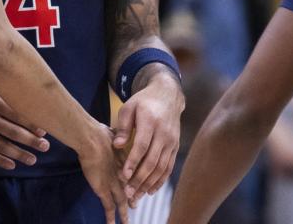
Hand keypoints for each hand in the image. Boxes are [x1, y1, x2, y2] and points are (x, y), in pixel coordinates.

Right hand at [0, 82, 49, 169]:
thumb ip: (3, 90)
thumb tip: (28, 95)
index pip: (16, 113)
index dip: (31, 123)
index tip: (44, 130)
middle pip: (12, 131)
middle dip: (30, 140)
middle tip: (45, 146)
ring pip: (1, 145)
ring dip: (18, 154)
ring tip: (33, 160)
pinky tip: (12, 165)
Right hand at [77, 121, 128, 223]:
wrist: (93, 140)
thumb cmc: (99, 133)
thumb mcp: (112, 134)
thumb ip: (115, 136)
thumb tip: (114, 131)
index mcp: (123, 162)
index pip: (130, 175)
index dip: (133, 182)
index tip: (136, 186)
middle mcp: (121, 175)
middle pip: (129, 190)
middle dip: (132, 198)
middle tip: (135, 205)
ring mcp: (113, 183)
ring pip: (121, 202)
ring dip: (124, 212)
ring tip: (126, 222)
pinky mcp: (103, 190)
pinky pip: (108, 207)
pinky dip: (110, 217)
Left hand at [113, 73, 182, 205]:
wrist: (167, 95)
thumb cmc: (143, 102)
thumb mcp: (128, 107)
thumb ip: (123, 126)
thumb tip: (117, 145)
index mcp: (151, 122)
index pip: (142, 146)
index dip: (133, 162)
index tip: (123, 175)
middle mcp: (164, 134)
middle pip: (152, 161)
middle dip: (140, 179)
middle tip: (128, 192)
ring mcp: (171, 142)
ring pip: (161, 167)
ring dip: (149, 183)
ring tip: (137, 196)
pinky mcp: (175, 147)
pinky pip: (169, 167)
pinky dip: (160, 180)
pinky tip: (150, 190)